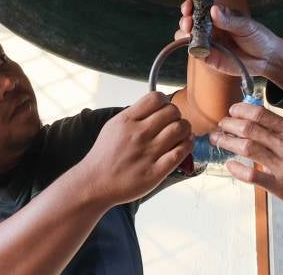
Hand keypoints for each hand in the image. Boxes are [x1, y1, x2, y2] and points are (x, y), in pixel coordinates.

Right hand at [76, 92, 192, 205]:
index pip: (156, 98)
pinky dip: (187, 145)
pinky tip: (184, 144)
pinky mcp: (155, 172)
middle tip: (173, 123)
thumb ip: (135, 114)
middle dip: (176, 115)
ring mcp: (147, 153)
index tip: (164, 109)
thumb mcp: (113, 126)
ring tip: (180, 134)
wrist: (95, 184)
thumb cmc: (105, 155)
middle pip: (172, 111)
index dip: (164, 101)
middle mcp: (138, 135)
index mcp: (126, 121)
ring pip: (180, 129)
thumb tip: (158, 104)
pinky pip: (181, 152)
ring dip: (185, 129)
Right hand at [175, 1, 282, 91]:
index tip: (189, 6)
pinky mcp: (209, 57)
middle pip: (191, 21)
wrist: (267, 59)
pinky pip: (196, 52)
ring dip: (184, 33)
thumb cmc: (259, 37)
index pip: (201, 7)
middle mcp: (212, 28)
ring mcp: (209, 42)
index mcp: (220, 15)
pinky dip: (192, 48)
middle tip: (188, 21)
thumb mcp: (246, 25)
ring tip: (188, 32)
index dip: (192, 5)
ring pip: (189, 36)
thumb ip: (229, 20)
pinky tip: (195, 46)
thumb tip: (213, 10)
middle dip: (186, 19)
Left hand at [210, 103, 282, 214]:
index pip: (261, 114)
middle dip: (229, 125)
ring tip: (218, 140)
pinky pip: (253, 175)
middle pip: (250, 129)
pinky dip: (238, 169)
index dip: (241, 110)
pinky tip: (230, 165)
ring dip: (228, 142)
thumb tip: (258, 117)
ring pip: (248, 148)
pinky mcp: (279, 185)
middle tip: (221, 126)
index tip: (231, 111)